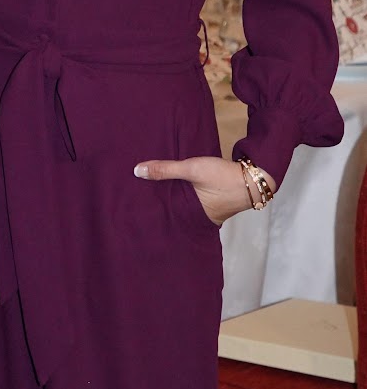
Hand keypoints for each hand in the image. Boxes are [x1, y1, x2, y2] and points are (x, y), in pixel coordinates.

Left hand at [133, 154, 275, 225]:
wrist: (256, 178)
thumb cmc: (223, 176)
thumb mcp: (192, 169)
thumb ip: (165, 169)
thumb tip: (136, 171)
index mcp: (191, 216)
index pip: (164, 215)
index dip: (151, 208)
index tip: (133, 203)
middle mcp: (199, 219)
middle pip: (174, 210)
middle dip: (160, 204)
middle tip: (137, 196)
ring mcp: (208, 213)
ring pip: (184, 205)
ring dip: (173, 197)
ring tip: (151, 190)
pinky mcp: (215, 204)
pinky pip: (194, 200)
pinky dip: (185, 194)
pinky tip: (175, 186)